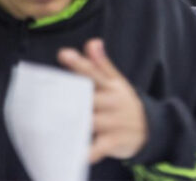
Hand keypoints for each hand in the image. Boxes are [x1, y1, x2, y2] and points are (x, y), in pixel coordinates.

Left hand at [58, 39, 147, 163]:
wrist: (150, 130)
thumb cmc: (124, 104)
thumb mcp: (117, 83)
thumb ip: (101, 64)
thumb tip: (92, 42)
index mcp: (111, 86)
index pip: (94, 72)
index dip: (79, 64)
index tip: (63, 54)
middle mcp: (112, 102)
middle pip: (87, 97)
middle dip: (68, 96)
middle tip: (45, 96)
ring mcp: (114, 122)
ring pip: (90, 121)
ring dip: (73, 122)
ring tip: (50, 123)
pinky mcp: (114, 141)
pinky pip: (99, 147)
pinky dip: (88, 151)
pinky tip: (77, 153)